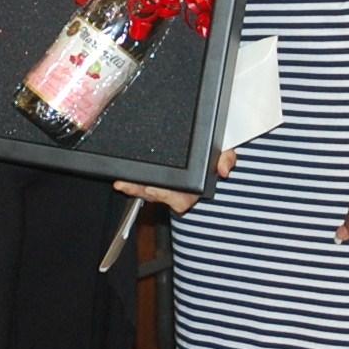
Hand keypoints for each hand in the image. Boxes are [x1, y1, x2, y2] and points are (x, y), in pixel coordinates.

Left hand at [113, 148, 236, 215]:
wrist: (204, 148)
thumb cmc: (213, 154)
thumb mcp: (224, 151)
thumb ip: (226, 158)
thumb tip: (223, 169)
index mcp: (194, 189)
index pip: (180, 199)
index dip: (166, 196)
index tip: (154, 189)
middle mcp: (179, 192)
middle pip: (158, 197)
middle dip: (143, 192)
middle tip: (132, 185)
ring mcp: (165, 188)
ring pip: (147, 193)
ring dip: (134, 188)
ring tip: (123, 183)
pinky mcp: (155, 182)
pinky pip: (141, 187)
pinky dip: (130, 184)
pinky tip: (121, 181)